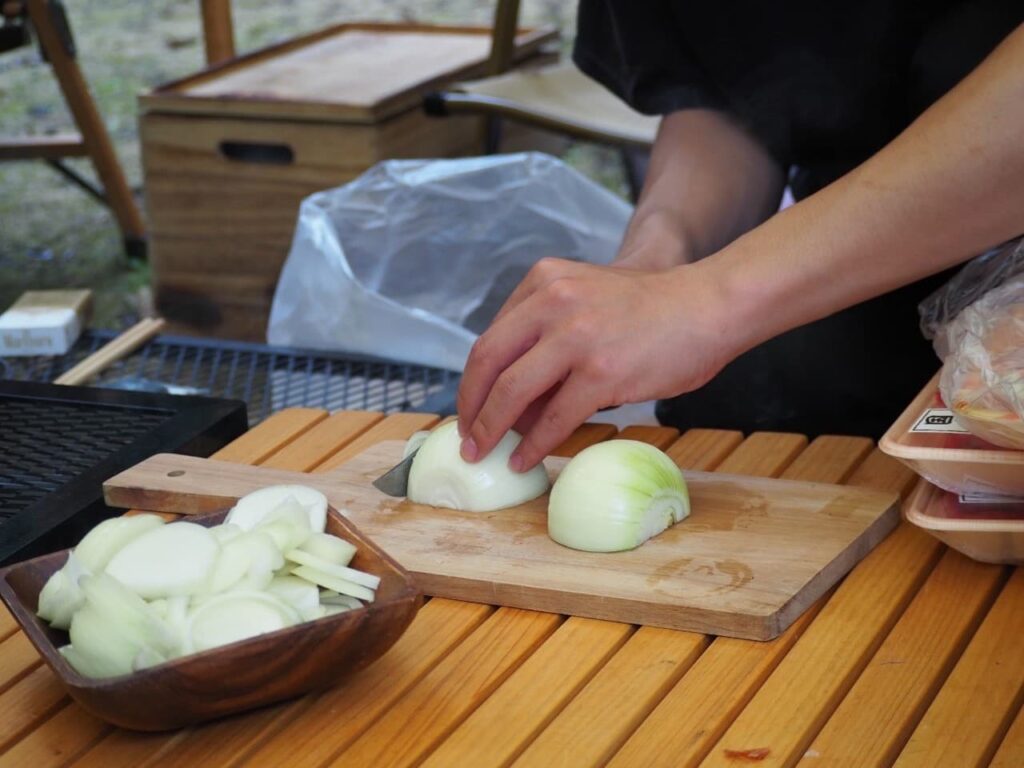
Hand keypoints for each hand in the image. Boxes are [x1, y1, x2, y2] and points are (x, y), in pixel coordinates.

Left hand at [456, 256, 739, 470]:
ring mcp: (576, 336)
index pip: (491, 337)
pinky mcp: (601, 372)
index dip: (473, 381)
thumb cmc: (652, 311)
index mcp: (544, 280)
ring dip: (491, 430)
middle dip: (470, 407)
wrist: (708, 306)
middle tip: (466, 438)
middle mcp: (553, 301)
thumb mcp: (588, 300)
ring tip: (483, 454)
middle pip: (488, 362)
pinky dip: (534, 445)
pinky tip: (525, 461)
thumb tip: (511, 405)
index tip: (470, 408)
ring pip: (512, 392)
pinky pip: (554, 418)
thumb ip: (547, 338)